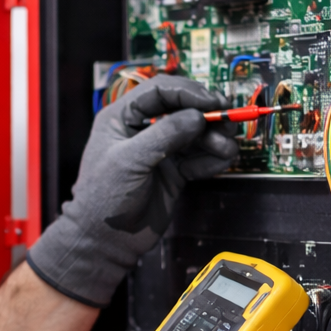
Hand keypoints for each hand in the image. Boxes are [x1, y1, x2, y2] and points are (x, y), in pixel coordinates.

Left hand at [25, 75, 238, 305]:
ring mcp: (161, 150)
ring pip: (196, 133)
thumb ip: (164, 135)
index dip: (188, 93)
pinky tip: (220, 162)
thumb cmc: (104, 198)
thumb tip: (197, 116)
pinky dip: (213, 158)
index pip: (160, 91)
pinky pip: (200, 157)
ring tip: (225, 148)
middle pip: (183, 109)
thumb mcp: (130, 160)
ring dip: (215, 138)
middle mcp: (144, 129)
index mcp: (123, 117)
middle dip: (207, 114)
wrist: (105, 240)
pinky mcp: (175, 171)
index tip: (212, 102)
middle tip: (227, 122)